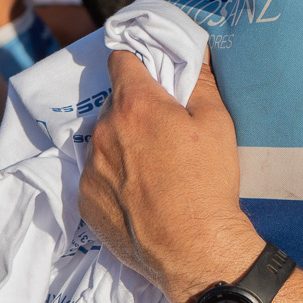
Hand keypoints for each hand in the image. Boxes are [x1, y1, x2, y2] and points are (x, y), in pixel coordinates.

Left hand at [80, 50, 259, 302]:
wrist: (194, 249)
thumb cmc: (208, 182)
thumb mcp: (217, 122)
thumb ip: (199, 81)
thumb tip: (190, 53)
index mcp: (134, 105)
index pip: (121, 60)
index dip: (137, 60)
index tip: (149, 70)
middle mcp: (103, 131)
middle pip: (115, 104)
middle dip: (135, 109)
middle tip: (163, 130)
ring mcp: (89, 168)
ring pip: (104, 140)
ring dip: (122, 143)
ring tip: (153, 169)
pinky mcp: (85, 200)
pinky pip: (96, 175)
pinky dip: (113, 177)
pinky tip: (139, 195)